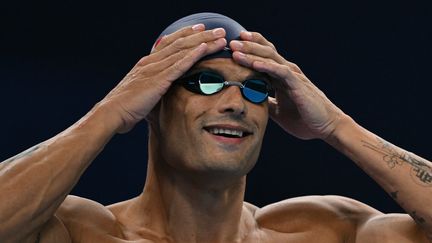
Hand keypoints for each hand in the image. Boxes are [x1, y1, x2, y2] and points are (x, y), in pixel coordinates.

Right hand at [98, 24, 226, 132]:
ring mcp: (154, 70)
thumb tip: (160, 89)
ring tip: (220, 37)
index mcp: (147, 64)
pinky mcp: (158, 81)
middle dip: (202, 35)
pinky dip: (193, 55)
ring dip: (204, 42)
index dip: (186, 34)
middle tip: (219, 30)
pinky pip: (179, 66)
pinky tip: (204, 49)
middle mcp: (151, 62)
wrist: (112, 113)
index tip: (200, 28)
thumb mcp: (140, 92)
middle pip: (180, 43)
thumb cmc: (125, 107)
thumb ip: (152, 85)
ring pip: (183, 51)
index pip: (170, 43)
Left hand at [230, 31, 344, 139]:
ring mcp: (293, 77)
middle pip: (265, 52)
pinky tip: (254, 64)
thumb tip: (251, 103)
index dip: (249, 49)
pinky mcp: (298, 85)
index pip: (264, 57)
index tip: (232, 46)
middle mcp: (287, 72)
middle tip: (230, 42)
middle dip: (247, 46)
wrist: (326, 127)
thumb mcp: (279, 112)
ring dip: (252, 53)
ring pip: (271, 59)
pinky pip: (280, 71)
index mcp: (282, 77)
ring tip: (236, 48)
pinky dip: (267, 66)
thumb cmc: (305, 119)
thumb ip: (267, 103)